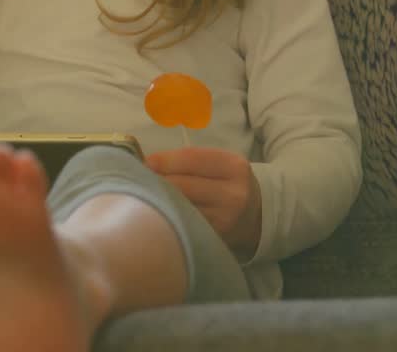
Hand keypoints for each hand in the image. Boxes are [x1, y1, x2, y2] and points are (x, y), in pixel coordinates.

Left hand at [146, 147, 261, 260]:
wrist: (255, 215)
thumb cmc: (228, 183)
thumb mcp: (220, 164)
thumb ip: (189, 161)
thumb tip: (149, 164)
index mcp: (234, 167)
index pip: (191, 159)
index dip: (163, 160)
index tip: (145, 162)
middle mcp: (232, 194)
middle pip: (182, 185)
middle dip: (157, 181)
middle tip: (141, 180)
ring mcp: (224, 220)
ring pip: (180, 207)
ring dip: (159, 201)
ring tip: (148, 196)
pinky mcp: (214, 238)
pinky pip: (184, 224)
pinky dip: (169, 217)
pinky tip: (162, 212)